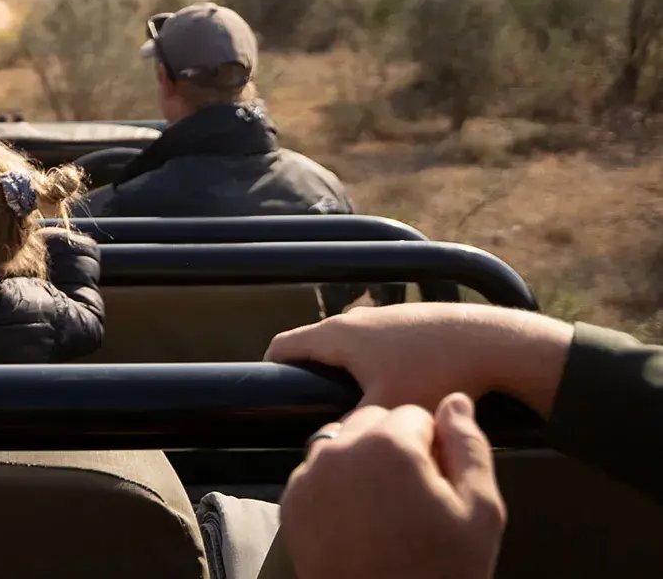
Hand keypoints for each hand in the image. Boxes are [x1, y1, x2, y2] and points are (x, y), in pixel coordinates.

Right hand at [266, 303, 573, 415]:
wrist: (493, 342)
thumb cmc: (438, 373)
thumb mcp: (390, 410)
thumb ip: (354, 430)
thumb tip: (330, 447)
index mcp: (339, 336)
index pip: (284, 345)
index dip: (270, 371)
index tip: (269, 398)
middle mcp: (355, 318)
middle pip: (315, 346)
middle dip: (309, 378)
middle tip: (314, 413)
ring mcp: (383, 315)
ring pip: (348, 346)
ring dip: (343, 371)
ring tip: (356, 406)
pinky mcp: (408, 320)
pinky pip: (375, 344)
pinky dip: (372, 365)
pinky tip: (395, 391)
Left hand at [282, 395, 505, 578]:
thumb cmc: (439, 572)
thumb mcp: (481, 511)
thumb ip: (469, 446)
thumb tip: (455, 400)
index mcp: (387, 444)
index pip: (416, 414)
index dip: (434, 448)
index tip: (440, 485)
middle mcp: (338, 449)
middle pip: (374, 422)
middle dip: (396, 447)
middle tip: (415, 497)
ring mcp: (308, 475)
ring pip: (343, 443)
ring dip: (364, 461)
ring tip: (387, 510)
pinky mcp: (290, 501)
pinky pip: (318, 473)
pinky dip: (337, 485)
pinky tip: (360, 521)